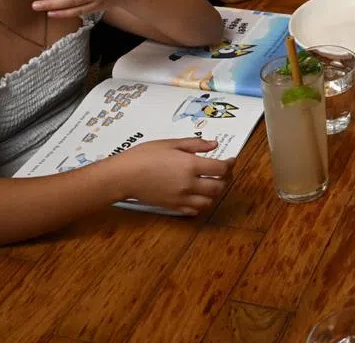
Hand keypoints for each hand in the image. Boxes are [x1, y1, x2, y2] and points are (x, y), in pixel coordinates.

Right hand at [115, 138, 234, 215]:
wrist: (124, 176)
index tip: (231, 159)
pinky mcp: (173, 207)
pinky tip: (198, 195)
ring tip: (211, 183)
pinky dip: (201, 204)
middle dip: (225, 179)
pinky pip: (194, 210)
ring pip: (209, 201)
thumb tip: (214, 145)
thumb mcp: (171, 143)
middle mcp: (189, 184)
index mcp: (190, 165)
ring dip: (215, 193)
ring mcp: (181, 198)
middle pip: (218, 187)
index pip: (221, 168)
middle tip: (224, 172)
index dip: (230, 164)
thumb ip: (195, 145)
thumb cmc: (145, 155)